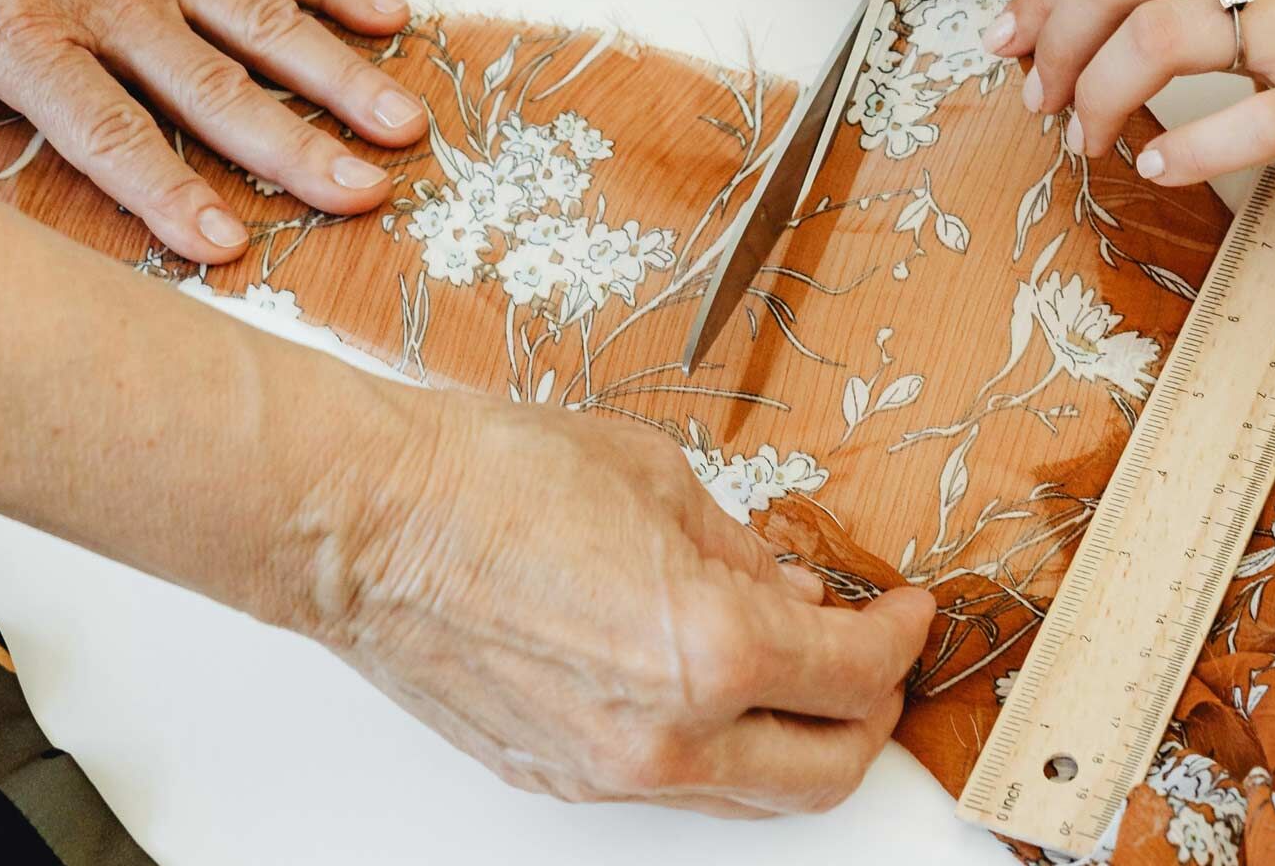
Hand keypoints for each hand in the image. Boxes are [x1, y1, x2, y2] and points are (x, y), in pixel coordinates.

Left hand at [0, 0, 421, 261]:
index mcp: (21, 28)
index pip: (106, 130)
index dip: (166, 189)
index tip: (223, 243)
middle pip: (214, 92)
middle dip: (297, 152)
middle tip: (363, 196)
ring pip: (266, 31)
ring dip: (341, 82)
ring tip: (401, 126)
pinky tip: (391, 19)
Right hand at [310, 399, 935, 816]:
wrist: (367, 522)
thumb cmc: (493, 479)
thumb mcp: (661, 480)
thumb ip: (746, 551)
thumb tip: (795, 593)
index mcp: (712, 650)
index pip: (856, 674)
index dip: (901, 637)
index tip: (908, 609)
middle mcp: (668, 736)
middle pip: (826, 769)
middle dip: (874, 713)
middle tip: (879, 657)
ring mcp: (608, 774)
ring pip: (751, 796)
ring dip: (799, 742)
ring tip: (804, 674)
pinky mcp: (559, 780)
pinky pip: (674, 785)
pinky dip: (717, 745)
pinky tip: (709, 683)